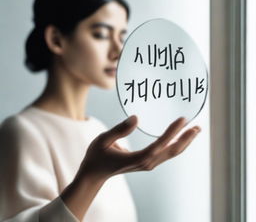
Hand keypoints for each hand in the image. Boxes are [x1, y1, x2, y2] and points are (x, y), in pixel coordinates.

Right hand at [75, 116, 200, 181]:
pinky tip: (179, 137)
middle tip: (197, 126)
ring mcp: (148, 164)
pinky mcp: (147, 162)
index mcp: (136, 158)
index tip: (182, 120)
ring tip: (194, 130)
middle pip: (171, 151)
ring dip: (184, 142)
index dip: (172, 132)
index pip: (159, 145)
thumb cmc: (97, 156)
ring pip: (170, 153)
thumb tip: (136, 118)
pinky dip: (175, 145)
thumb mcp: (103, 140)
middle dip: (186, 139)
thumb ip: (119, 129)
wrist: (95, 173)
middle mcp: (146, 163)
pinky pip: (165, 153)